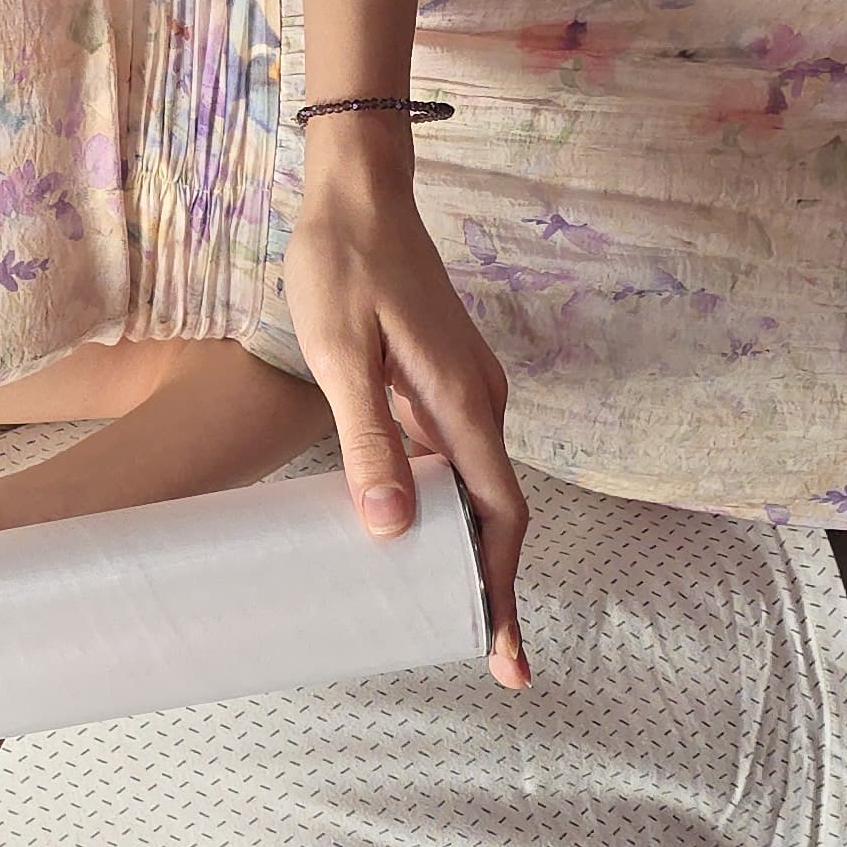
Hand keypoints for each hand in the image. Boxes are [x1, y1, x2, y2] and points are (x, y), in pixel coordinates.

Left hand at [282, 123, 531, 684]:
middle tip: (484, 655)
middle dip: (492, 587)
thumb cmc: (343, 266)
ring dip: (468, 548)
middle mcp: (478, 400)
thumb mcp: (341, 357)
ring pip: (478, 488)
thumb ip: (368, 441)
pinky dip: (447, 505)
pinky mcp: (444, 378)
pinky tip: (411, 526)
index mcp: (460, 402)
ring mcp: (465, 389)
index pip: (498, 518)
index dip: (500, 592)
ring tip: (443, 609)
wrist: (358, 190)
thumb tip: (392, 527)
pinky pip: (457, 458)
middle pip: (498, 514)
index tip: (506, 655)